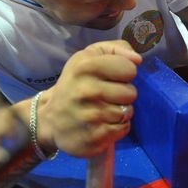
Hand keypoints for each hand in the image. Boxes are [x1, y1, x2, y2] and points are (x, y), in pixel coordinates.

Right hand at [38, 40, 141, 157]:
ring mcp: (89, 117)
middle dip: (124, 94)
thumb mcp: (90, 56)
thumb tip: (137, 59)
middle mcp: (85, 91)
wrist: (50, 118)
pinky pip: (123, 129)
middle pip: (131, 93)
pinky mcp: (93, 138)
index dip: (125, 72)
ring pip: (128, 112)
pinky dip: (118, 127)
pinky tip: (103, 123)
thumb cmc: (76, 82)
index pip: (129, 69)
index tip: (113, 77)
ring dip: (121, 112)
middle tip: (109, 95)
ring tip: (105, 109)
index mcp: (85, 67)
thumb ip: (116, 49)